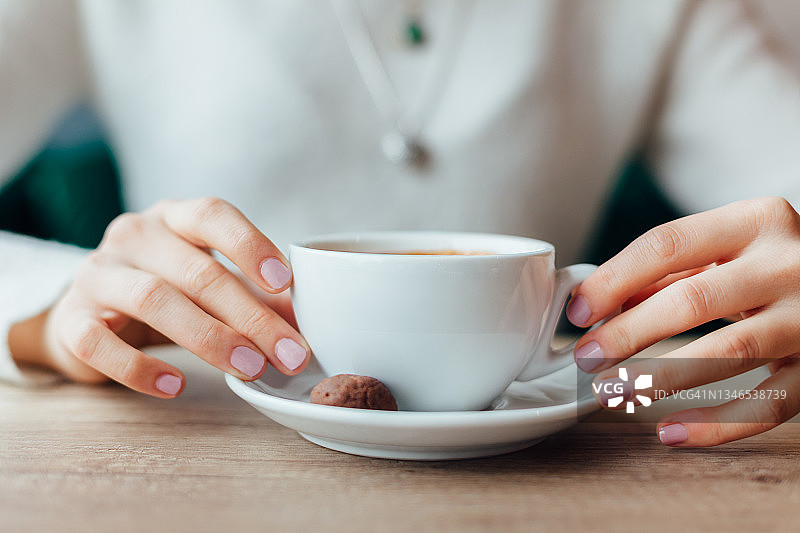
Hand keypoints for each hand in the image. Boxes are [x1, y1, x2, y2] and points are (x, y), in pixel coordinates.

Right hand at [11, 197, 309, 396]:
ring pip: (153, 300)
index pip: (213, 215)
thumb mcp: (209, 282)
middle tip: (287, 353)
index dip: (250, 246)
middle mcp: (134, 236)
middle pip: (196, 271)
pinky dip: (139, 368)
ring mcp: (98, 274)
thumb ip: (254, 297)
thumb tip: (302, 324)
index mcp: (174, 218)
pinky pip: (100, 343)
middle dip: (249, 315)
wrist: (87, 314)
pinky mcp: (72, 319)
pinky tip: (175, 385)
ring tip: (249, 369)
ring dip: (208, 338)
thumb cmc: (166, 290)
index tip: (286, 282)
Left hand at [567, 197, 799, 445]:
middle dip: (629, 333)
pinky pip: (770, 404)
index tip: (577, 312)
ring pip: (731, 352)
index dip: (613, 280)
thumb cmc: (769, 261)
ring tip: (615, 393)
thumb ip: (666, 271)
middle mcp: (788, 263)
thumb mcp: (725, 247)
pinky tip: (673, 431)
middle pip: (692, 300)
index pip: (666, 244)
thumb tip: (595, 305)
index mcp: (754, 220)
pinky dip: (718, 423)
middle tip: (588, 358)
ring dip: (662, 378)